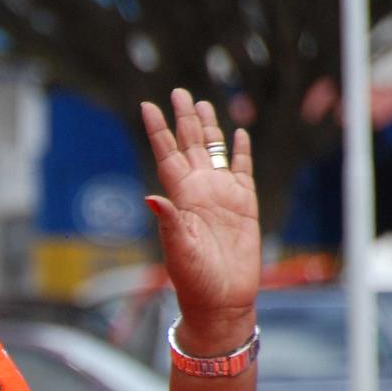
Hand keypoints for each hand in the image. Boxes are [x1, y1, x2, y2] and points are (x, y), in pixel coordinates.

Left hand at [140, 89, 260, 348]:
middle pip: (189, 145)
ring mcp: (222, 195)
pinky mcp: (245, 203)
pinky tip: (238, 134)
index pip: (166, 154)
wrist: (222, 299)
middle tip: (177, 91)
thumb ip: (168, 222)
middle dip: (183, 119)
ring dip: (208, 129)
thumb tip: (151, 197)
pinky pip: (243, 170)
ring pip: (214, 152)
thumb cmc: (194, 279)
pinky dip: (241, 151)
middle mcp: (199, 191)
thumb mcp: (177, 250)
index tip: (146, 105)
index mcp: (180, 197)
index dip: (157, 130)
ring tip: (202, 103)